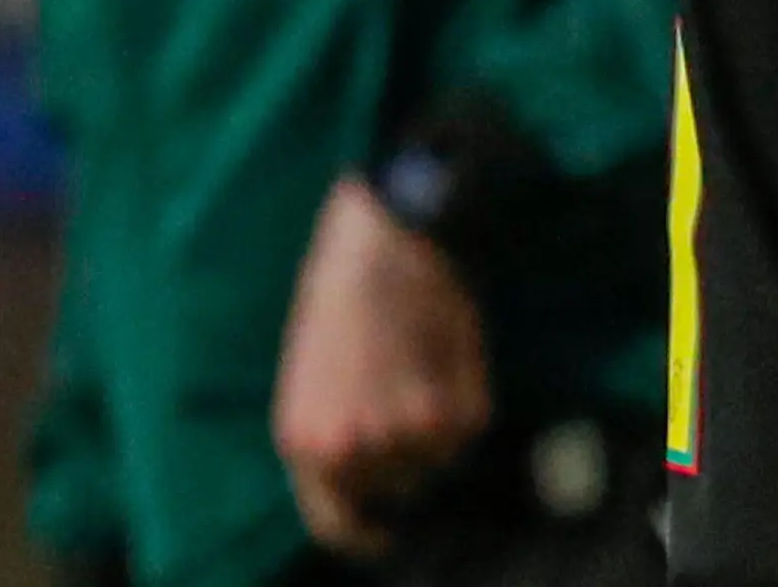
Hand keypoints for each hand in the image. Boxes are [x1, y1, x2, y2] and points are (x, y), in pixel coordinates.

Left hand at [275, 175, 490, 555]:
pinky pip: (471, 425)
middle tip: (407, 397)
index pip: (336, 525)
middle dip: (406, 453)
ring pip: (438, 456)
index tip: (385, 533)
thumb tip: (369, 482)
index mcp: (306, 443)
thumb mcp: (315, 381)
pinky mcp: (457, 413)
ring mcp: (407, 436)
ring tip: (420, 363)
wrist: (384, 241)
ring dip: (439, 420)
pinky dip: (469, 393)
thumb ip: (333, 436)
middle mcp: (352, 451)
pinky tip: (444, 349)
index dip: (365, 534)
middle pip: (396, 488)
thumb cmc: (345, 301)